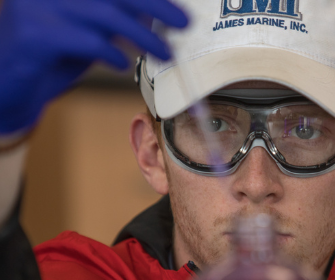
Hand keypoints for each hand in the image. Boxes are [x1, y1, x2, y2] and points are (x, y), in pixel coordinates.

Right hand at [0, 0, 187, 133]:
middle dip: (155, 4)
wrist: (11, 84)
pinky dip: (111, 53)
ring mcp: (36, 5)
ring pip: (104, 14)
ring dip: (142, 35)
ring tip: (165, 53)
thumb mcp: (89, 30)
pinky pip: (85, 41)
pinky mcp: (34, 35)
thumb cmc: (54, 54)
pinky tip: (123, 65)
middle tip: (184, 23)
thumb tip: (156, 11)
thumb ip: (115, 18)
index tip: (179, 6)